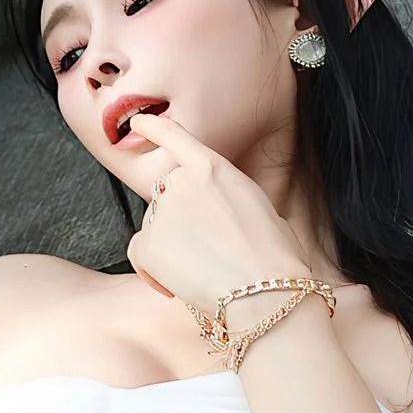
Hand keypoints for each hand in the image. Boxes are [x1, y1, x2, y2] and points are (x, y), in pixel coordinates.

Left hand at [121, 107, 316, 324]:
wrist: (264, 290)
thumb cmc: (274, 258)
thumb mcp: (261, 208)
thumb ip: (228, 199)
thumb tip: (218, 217)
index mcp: (214, 168)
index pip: (175, 139)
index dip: (153, 128)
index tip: (138, 123)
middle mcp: (182, 181)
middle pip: (166, 196)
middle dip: (178, 221)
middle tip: (205, 253)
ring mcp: (162, 211)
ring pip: (154, 227)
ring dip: (169, 248)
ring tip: (202, 273)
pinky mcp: (148, 244)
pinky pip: (138, 255)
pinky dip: (151, 271)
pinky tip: (172, 287)